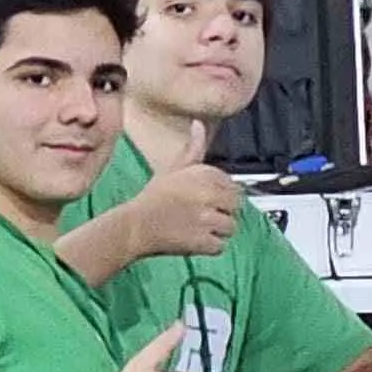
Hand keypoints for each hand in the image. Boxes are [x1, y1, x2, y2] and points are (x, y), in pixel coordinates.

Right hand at [126, 127, 244, 262]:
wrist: (134, 225)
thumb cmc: (153, 198)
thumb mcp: (173, 167)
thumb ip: (192, 147)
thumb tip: (199, 124)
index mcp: (203, 174)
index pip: (234, 186)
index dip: (220, 195)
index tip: (205, 199)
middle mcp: (207, 194)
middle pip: (236, 206)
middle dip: (222, 212)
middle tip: (201, 215)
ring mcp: (206, 218)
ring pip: (230, 228)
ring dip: (217, 231)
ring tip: (196, 227)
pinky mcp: (203, 240)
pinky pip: (220, 246)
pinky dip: (209, 246)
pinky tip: (194, 239)